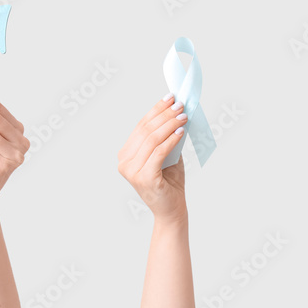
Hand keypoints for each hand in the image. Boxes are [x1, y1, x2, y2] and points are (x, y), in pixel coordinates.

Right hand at [118, 93, 188, 223]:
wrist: (171, 209)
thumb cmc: (169, 182)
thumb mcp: (166, 154)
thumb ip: (165, 137)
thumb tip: (175, 111)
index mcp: (125, 155)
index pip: (141, 126)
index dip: (156, 110)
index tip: (170, 98)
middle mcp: (124, 163)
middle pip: (146, 131)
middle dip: (165, 115)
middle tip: (180, 106)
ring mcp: (132, 171)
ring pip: (152, 139)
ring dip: (170, 125)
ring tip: (183, 117)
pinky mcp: (144, 178)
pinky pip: (159, 152)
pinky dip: (171, 140)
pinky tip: (180, 132)